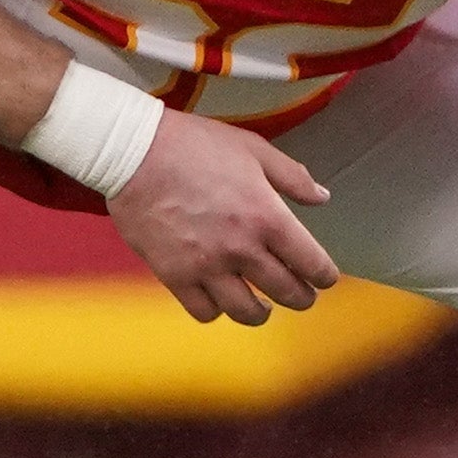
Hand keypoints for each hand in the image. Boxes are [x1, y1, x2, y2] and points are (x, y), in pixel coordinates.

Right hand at [105, 110, 339, 325]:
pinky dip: (216, 310)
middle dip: (302, 298)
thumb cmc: (194, 145)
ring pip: (247, 312)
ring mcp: (206, 266)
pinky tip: (220, 298)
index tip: (324, 277)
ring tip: (263, 306)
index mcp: (267, 217)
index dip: (324, 276)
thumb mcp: (253, 149)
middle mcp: (241, 248)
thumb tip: (323, 197)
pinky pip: (204, 312)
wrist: (133, 151)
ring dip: (261, 313)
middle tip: (302, 295)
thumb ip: (293, 177)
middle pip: (287, 293)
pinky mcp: (174, 275)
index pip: (312, 264)